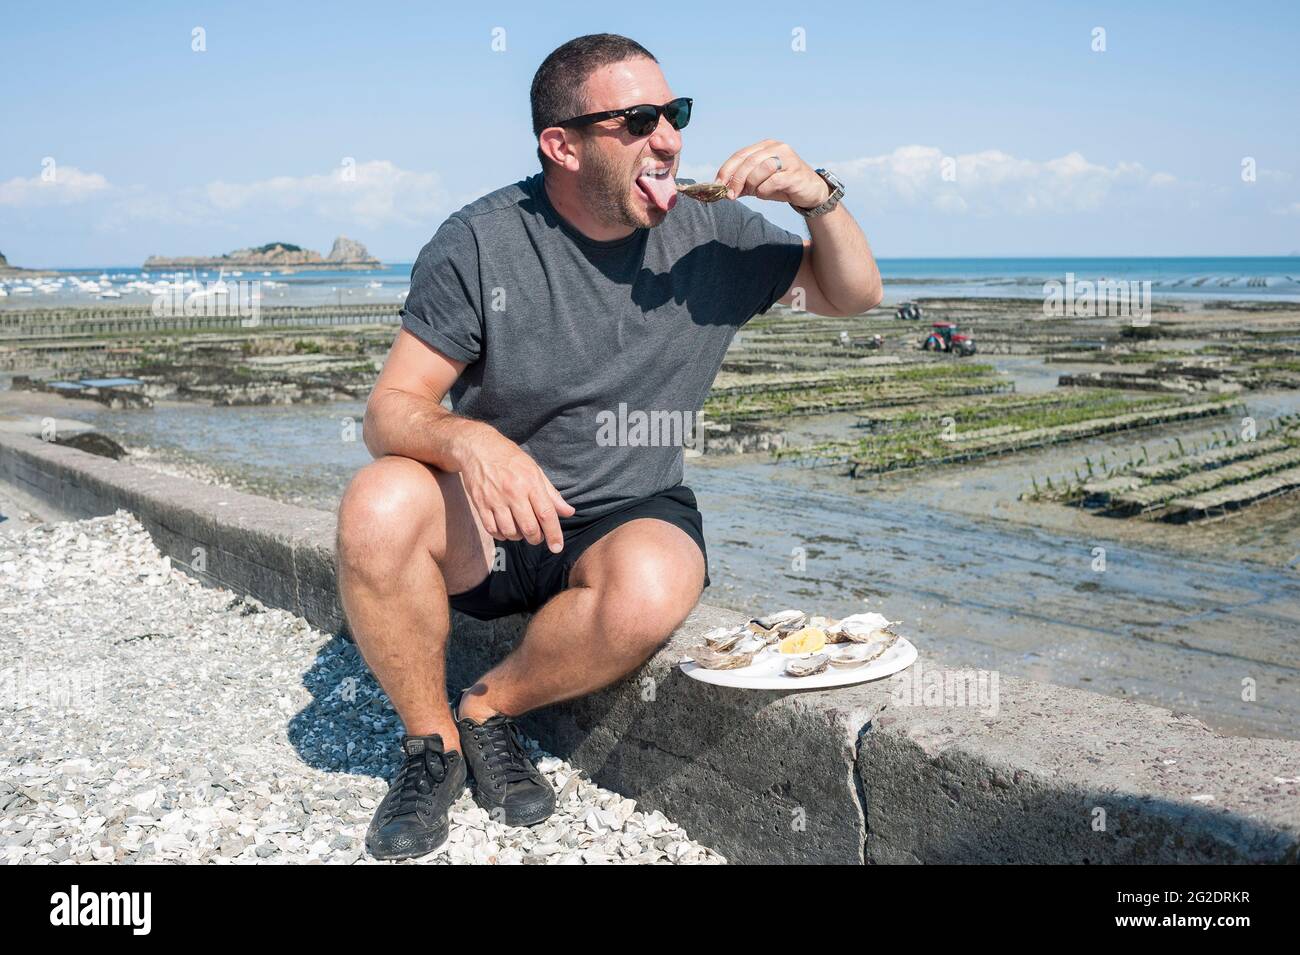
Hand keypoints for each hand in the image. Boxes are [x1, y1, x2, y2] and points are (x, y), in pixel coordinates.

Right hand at [457, 427, 574, 552]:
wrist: (478, 448)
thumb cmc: (510, 459)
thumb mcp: (535, 470)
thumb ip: (552, 494)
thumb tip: (569, 512)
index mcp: (531, 482)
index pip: (546, 514)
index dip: (554, 534)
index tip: (557, 547)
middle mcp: (513, 492)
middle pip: (529, 528)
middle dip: (536, 538)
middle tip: (537, 536)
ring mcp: (495, 499)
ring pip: (510, 532)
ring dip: (518, 537)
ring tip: (520, 530)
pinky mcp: (480, 504)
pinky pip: (492, 530)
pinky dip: (501, 535)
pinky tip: (505, 529)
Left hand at [715, 140, 828, 208]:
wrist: (811, 192)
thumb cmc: (783, 185)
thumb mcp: (760, 183)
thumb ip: (743, 183)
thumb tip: (722, 189)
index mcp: (765, 146)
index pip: (740, 155)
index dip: (727, 170)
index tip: (717, 185)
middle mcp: (777, 148)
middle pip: (748, 161)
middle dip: (736, 179)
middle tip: (730, 195)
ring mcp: (788, 159)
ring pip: (760, 168)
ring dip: (751, 184)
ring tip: (753, 193)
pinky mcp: (795, 173)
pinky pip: (773, 181)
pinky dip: (764, 190)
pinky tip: (765, 194)